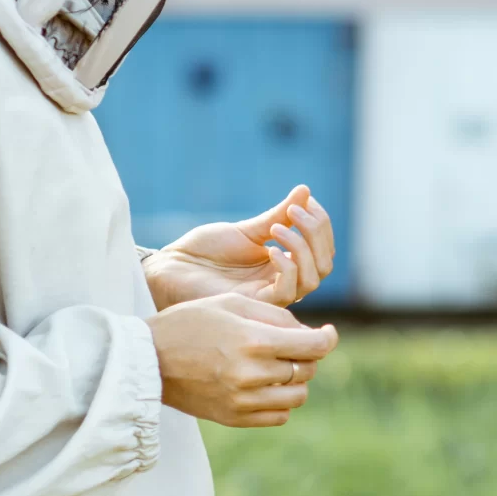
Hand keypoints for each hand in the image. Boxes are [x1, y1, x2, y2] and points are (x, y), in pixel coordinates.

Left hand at [145, 186, 335, 307]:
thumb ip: (279, 215)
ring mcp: (271, 295)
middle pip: (324, 264)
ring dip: (302, 247)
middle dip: (316, 233)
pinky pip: (287, 291)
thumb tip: (306, 191)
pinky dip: (287, 266)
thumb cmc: (205, 251)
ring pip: (312, 278)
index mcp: (284, 263)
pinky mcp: (256, 304)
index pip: (322, 249)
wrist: (172, 267)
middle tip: (295, 210)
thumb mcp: (247, 229)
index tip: (306, 200)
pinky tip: (270, 249)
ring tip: (277, 227)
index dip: (321, 224)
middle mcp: (283, 281)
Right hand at [147, 293, 338, 428]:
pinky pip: (279, 416)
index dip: (328, 338)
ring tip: (278, 366)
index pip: (314, 346)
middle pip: (307, 370)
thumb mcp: (231, 303)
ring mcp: (243, 401)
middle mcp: (252, 375)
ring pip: (298, 396)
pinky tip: (266, 386)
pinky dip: (281, 401)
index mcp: (254, 341)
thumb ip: (275, 315)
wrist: (147, 360)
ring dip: (296, 380)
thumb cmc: (188, 322)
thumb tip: (308, 331)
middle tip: (292, 345)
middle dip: (307, 355)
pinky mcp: (234, 418)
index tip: (327, 333)